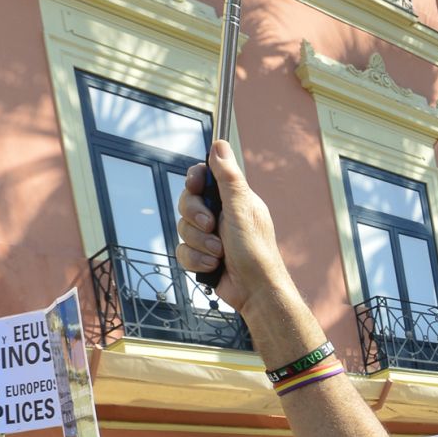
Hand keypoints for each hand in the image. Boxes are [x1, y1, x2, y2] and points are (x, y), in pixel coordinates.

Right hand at [174, 141, 287, 316]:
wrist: (255, 292)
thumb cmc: (255, 251)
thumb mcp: (242, 209)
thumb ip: (229, 178)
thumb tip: (219, 144)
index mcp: (232, 199)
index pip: (202, 178)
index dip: (194, 181)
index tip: (196, 186)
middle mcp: (220, 214)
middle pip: (186, 202)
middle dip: (196, 217)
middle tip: (212, 226)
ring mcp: (209, 235)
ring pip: (182, 228)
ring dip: (199, 243)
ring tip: (219, 253)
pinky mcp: (201, 255)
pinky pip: (182, 250)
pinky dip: (195, 260)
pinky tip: (213, 266)